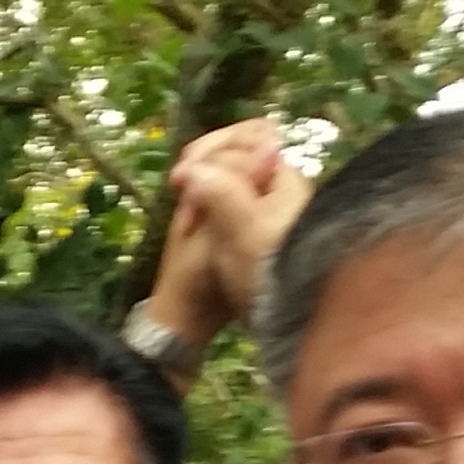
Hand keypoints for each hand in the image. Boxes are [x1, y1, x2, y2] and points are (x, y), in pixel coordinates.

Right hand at [149, 117, 311, 345]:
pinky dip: (204, 204)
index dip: (213, 150)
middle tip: (178, 191)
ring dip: (200, 187)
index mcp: (285, 181)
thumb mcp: (242, 233)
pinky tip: (191, 221)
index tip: (181, 177)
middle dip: (205, 167)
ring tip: (184, 213)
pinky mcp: (251, 228)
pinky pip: (225, 197)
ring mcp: (265, 207)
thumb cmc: (257, 279)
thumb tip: (202, 163)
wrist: (265, 326)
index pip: (252, 137)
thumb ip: (227, 191)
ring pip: (228, 174)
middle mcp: (279, 187)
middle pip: (240, 152)